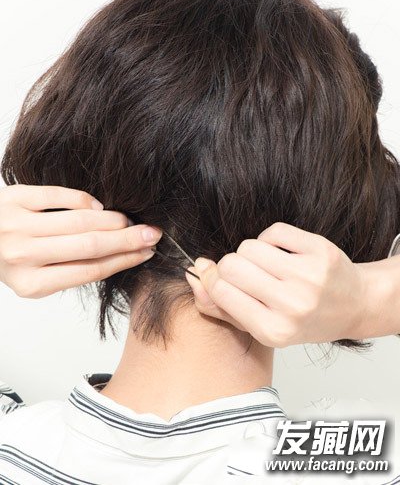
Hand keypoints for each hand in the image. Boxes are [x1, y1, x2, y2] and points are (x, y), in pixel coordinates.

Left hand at [0, 184, 161, 297]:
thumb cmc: (9, 258)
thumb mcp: (36, 277)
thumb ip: (70, 269)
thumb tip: (119, 254)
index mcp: (32, 284)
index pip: (91, 270)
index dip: (124, 260)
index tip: (146, 252)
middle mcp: (23, 256)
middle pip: (91, 246)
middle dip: (128, 239)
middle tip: (152, 233)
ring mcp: (17, 225)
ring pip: (80, 221)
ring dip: (112, 220)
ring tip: (127, 221)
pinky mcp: (14, 198)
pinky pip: (61, 196)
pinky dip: (86, 201)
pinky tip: (97, 208)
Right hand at [185, 222, 375, 346]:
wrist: (352, 306)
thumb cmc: (302, 320)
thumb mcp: (260, 325)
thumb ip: (220, 306)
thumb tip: (195, 274)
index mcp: (273, 331)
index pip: (220, 290)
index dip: (214, 279)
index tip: (222, 280)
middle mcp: (292, 305)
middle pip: (231, 265)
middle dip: (232, 266)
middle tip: (249, 275)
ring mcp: (308, 276)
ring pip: (249, 246)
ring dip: (251, 253)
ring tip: (267, 266)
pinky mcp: (320, 251)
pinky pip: (273, 231)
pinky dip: (271, 239)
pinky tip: (282, 254)